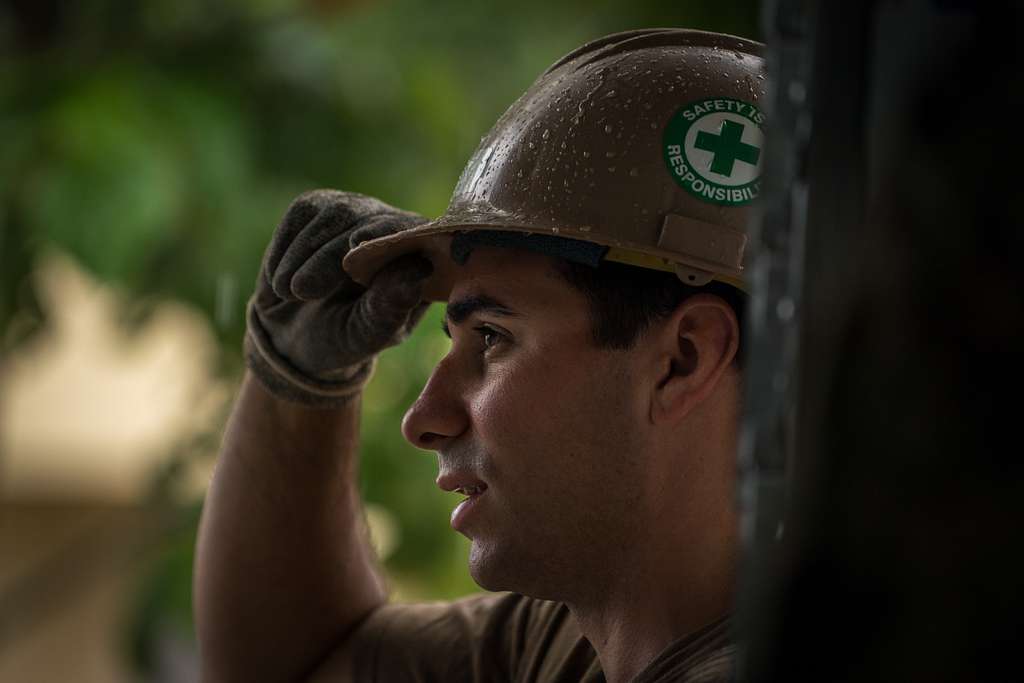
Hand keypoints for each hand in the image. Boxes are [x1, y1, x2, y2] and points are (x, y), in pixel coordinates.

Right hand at [245, 189, 431, 405]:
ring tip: (289, 292)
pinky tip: (279, 279)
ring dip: (303, 254)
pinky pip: (302, 212)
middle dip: (329, 256)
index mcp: (420, 260)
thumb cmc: (342, 338)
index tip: (354, 248)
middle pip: (368, 222)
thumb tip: (416, 271)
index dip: (387, 236)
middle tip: (303, 290)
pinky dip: (285, 246)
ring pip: (334, 213)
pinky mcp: (320, 207)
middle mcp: (394, 228)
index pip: (413, 234)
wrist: (293, 334)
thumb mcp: (365, 335)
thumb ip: (389, 309)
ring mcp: (358, 212)